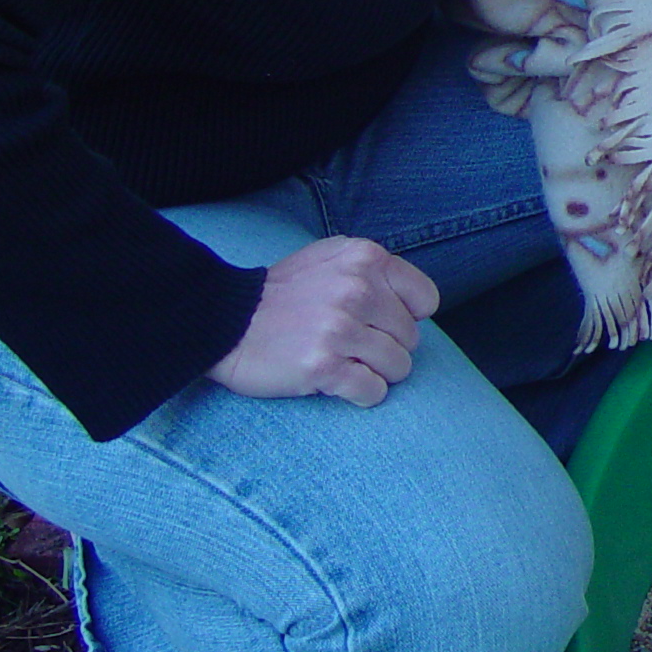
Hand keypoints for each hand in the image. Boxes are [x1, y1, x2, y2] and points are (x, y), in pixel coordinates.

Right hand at [207, 237, 438, 405]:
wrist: (225, 321)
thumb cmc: (284, 293)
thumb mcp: (330, 258)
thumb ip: (374, 269)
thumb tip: (416, 304)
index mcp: (365, 258)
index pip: (426, 300)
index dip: (408, 317)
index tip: (381, 322)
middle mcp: (357, 290)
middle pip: (411, 338)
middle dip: (387, 348)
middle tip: (353, 346)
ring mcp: (340, 328)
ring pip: (398, 367)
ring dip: (376, 373)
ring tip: (346, 363)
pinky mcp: (324, 366)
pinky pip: (373, 390)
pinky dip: (362, 393)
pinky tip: (338, 382)